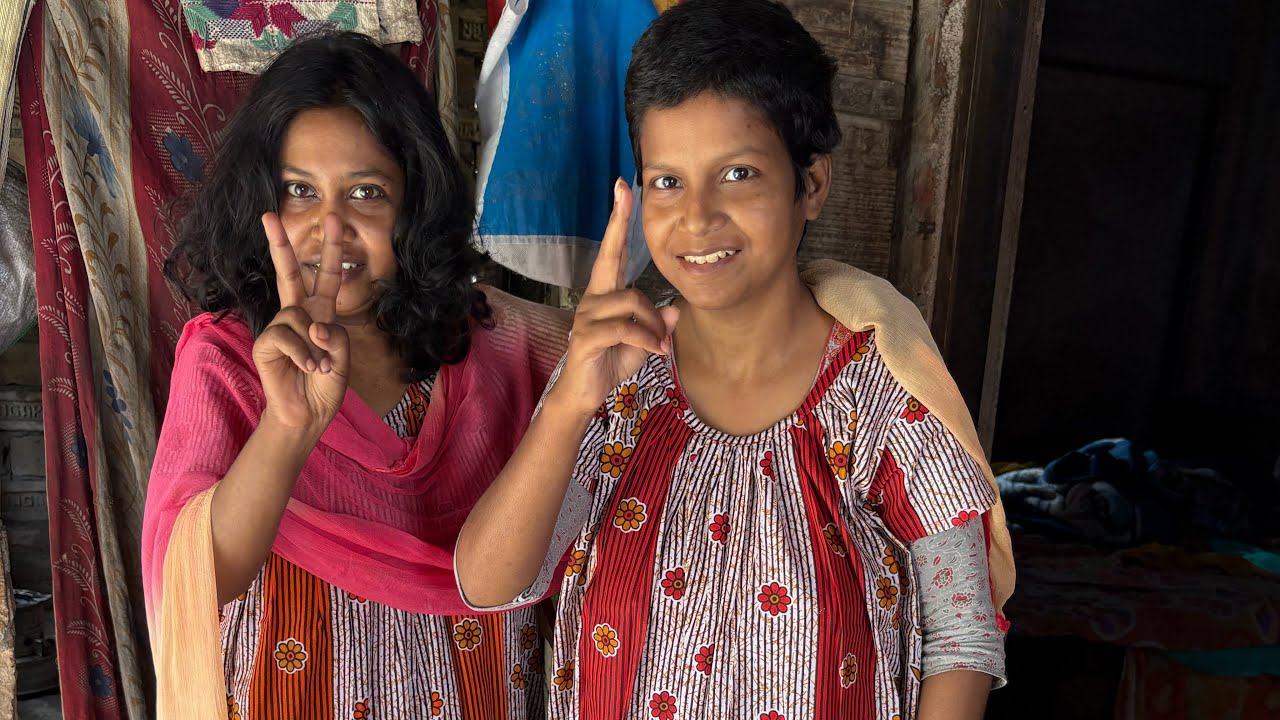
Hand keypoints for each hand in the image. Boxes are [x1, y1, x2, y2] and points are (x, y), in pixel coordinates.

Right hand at [251, 212, 351, 431]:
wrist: (308, 414)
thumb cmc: (325, 385)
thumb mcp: (343, 358)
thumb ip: (336, 336)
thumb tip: (314, 326)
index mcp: (320, 313)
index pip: (326, 276)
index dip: (331, 249)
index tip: (333, 219)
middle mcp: (297, 314)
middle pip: (289, 273)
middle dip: (280, 244)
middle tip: (268, 215)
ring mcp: (278, 327)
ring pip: (298, 316)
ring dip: (315, 345)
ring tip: (319, 366)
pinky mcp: (264, 344)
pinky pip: (286, 336)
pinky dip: (303, 354)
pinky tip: (308, 368)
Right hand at [550, 179, 679, 417]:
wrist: (584, 394)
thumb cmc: (611, 362)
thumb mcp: (644, 342)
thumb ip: (658, 325)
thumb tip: (675, 311)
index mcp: (606, 294)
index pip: (612, 251)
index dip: (617, 221)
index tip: (622, 189)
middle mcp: (593, 298)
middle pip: (610, 256)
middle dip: (618, 222)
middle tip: (625, 190)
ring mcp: (586, 316)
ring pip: (631, 301)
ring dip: (653, 323)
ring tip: (660, 344)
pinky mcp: (586, 337)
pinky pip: (623, 328)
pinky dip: (646, 339)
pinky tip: (655, 350)